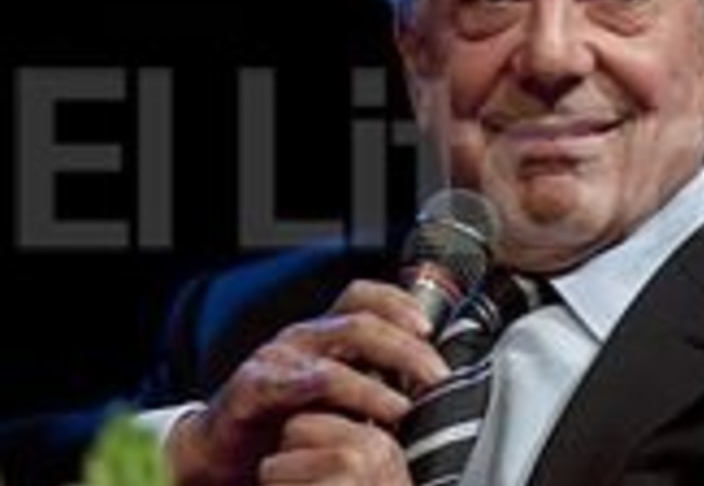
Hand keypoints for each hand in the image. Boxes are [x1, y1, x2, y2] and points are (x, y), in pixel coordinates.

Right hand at [167, 280, 448, 485]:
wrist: (221, 453)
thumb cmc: (284, 423)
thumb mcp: (336, 398)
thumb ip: (375, 382)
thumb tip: (431, 383)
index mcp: (325, 334)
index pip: (365, 297)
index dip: (399, 303)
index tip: (431, 327)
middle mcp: (303, 337)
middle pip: (362, 322)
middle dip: (406, 347)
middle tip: (436, 376)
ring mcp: (278, 358)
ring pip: (334, 352)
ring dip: (377, 381)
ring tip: (403, 407)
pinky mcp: (254, 388)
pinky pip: (295, 383)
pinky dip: (328, 394)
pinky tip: (351, 415)